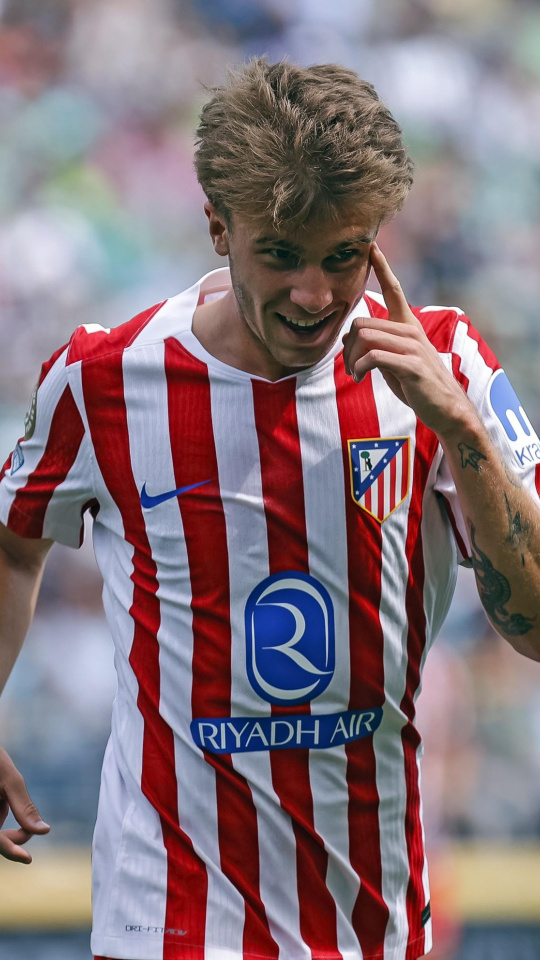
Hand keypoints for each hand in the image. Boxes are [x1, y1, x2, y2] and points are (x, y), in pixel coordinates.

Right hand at [0, 747, 49, 862]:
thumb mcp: (11, 781)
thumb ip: (25, 808)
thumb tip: (44, 830)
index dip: (12, 852)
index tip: (29, 859)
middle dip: (15, 837)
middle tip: (34, 827)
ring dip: (8, 824)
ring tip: (4, 794)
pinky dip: (2, 814)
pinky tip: (1, 796)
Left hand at [342, 242, 473, 437]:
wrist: (445, 408)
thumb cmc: (417, 385)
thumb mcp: (392, 361)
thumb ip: (374, 345)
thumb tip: (349, 336)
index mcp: (408, 325)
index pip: (394, 288)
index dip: (381, 266)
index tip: (371, 246)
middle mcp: (411, 330)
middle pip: (361, 323)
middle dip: (347, 348)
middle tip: (349, 367)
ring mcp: (412, 346)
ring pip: (364, 337)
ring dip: (351, 360)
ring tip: (356, 375)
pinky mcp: (411, 365)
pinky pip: (372, 357)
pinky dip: (359, 368)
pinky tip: (360, 378)